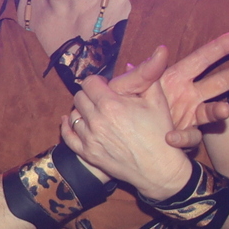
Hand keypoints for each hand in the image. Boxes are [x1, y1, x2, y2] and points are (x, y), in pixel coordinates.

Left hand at [61, 54, 192, 199]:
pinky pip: (68, 135)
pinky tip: (72, 120)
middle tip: (101, 98)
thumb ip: (147, 76)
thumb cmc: (161, 133)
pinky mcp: (87, 153)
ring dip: (83, 110)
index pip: (89, 82)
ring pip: (74, 114)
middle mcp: (96, 120)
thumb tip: (138, 59)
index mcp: (112, 104)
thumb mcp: (158, 101)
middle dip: (90, 95)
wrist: (159, 169)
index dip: (97, 82)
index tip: (105, 85)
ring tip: (96, 112)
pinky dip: (68, 126)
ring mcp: (90, 138)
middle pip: (80, 97)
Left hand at [106, 32, 228, 148]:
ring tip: (224, 110)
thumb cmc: (128, 107)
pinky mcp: (187, 134)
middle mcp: (189, 94)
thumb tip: (131, 62)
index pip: (202, 58)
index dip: (221, 46)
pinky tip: (170, 138)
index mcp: (176, 77)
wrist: (127, 138)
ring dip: (220, 110)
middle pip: (222, 81)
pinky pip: (191, 136)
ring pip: (215, 111)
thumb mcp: (129, 90)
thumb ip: (137, 78)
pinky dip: (183, 138)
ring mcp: (191, 115)